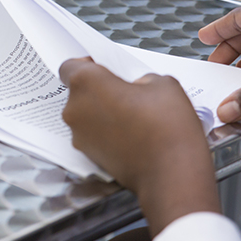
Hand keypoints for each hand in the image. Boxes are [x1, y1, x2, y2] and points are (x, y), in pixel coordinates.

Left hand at [60, 58, 220, 235]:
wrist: (171, 175)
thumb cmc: (166, 125)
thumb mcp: (162, 84)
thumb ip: (140, 78)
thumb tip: (135, 87)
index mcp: (86, 83)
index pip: (69, 66)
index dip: (86, 65)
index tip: (106, 70)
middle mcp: (74, 108)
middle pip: (78, 91)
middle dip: (98, 90)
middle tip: (126, 94)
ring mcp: (78, 135)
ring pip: (85, 114)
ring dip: (102, 112)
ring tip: (132, 117)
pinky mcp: (88, 155)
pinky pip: (92, 134)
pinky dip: (105, 132)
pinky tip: (130, 135)